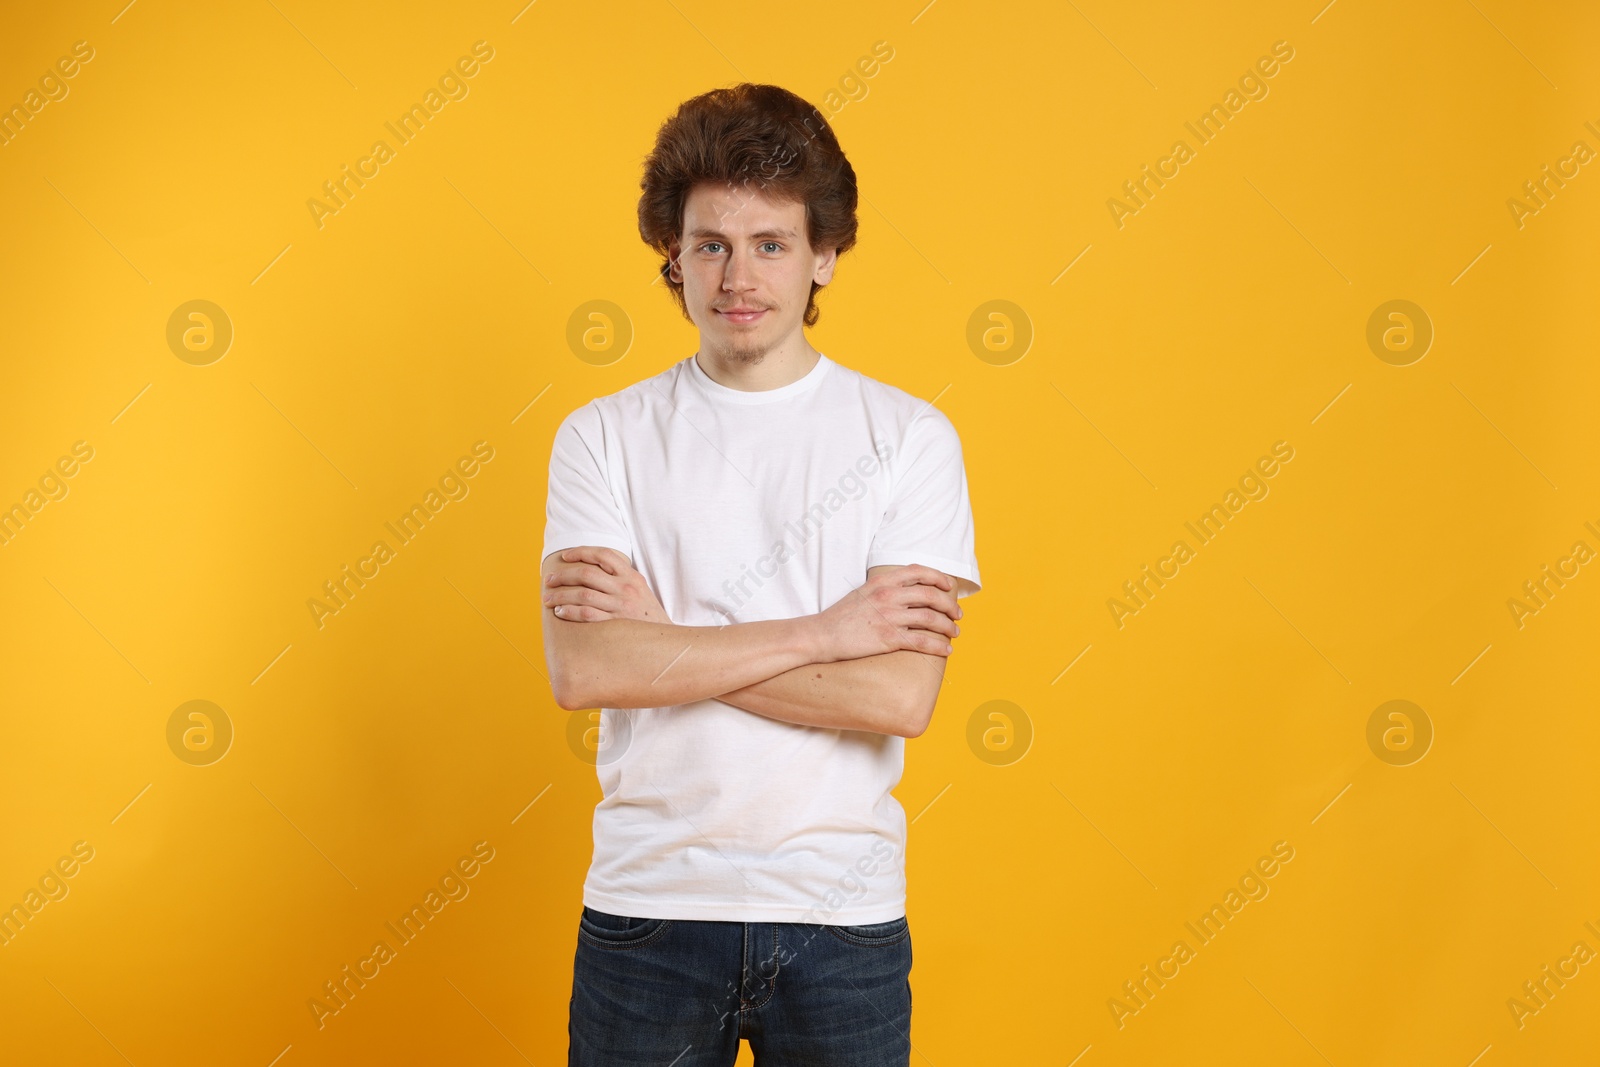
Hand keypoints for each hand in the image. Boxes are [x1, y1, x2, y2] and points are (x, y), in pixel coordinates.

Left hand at [543, 546, 670, 622]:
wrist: (667, 640)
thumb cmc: (648, 615)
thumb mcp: (640, 589)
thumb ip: (621, 578)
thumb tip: (593, 569)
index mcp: (631, 576)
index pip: (603, 555)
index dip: (581, 552)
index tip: (565, 557)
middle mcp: (625, 588)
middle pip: (586, 574)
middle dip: (563, 576)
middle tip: (549, 580)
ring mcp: (620, 606)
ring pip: (582, 594)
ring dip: (561, 595)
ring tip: (548, 599)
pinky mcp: (616, 624)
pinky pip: (587, 615)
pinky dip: (570, 612)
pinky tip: (559, 612)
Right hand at [810, 565, 960, 662]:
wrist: (822, 635)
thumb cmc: (842, 616)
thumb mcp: (863, 591)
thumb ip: (885, 587)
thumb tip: (908, 591)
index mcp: (883, 581)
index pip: (920, 572)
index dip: (939, 578)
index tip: (949, 586)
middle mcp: (889, 595)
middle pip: (931, 595)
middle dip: (950, 605)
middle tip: (957, 614)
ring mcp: (890, 617)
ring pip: (931, 619)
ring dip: (948, 626)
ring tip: (955, 632)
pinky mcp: (889, 638)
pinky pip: (922, 641)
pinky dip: (938, 646)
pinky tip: (946, 650)